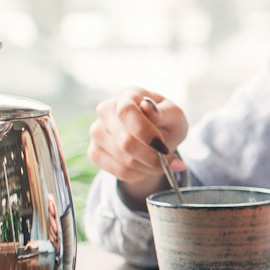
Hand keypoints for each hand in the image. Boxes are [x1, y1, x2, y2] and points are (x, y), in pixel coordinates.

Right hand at [88, 87, 188, 202]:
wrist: (154, 138)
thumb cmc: (166, 122)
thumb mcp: (174, 115)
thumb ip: (165, 112)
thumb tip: (148, 106)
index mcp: (128, 95)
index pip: (126, 111)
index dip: (143, 131)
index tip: (162, 146)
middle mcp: (106, 111)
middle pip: (125, 141)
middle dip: (152, 157)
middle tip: (171, 162)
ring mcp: (97, 132)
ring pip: (123, 160)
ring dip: (148, 167)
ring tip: (161, 163)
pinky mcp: (94, 152)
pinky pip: (118, 171)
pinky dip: (138, 174)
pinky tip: (146, 166)